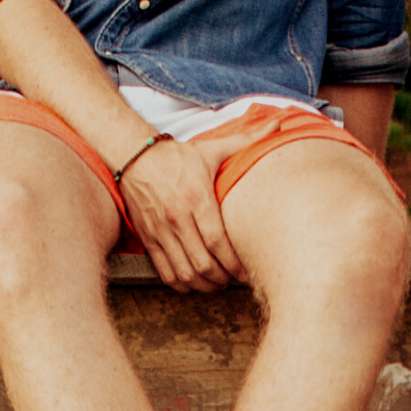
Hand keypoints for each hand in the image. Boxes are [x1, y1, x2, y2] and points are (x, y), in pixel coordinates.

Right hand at [116, 138, 246, 290]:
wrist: (134, 156)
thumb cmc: (177, 156)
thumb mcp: (211, 149)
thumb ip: (245, 141)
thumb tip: (277, 125)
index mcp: (197, 199)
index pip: (218, 243)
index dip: (234, 264)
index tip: (245, 270)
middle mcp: (178, 218)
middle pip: (204, 264)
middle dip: (222, 278)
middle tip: (234, 279)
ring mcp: (161, 231)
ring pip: (185, 272)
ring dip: (204, 285)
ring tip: (216, 283)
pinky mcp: (148, 239)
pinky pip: (165, 272)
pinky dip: (181, 284)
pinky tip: (193, 282)